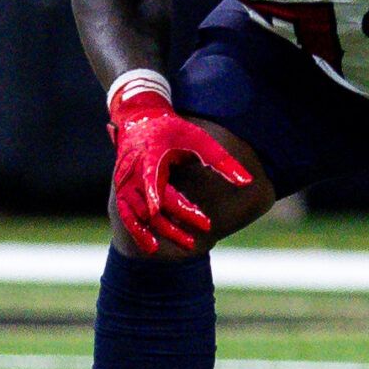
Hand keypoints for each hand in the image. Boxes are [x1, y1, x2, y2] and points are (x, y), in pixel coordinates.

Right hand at [106, 80, 246, 255]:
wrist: (138, 116)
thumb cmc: (172, 128)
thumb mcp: (198, 140)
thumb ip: (221, 161)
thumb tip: (247, 182)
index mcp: (151, 161)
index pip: (163, 189)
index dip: (179, 208)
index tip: (200, 223)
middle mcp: (132, 174)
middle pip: (147, 208)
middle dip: (168, 227)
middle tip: (192, 245)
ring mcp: (123, 181)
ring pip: (131, 213)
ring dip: (144, 233)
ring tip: (158, 251)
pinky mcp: (121, 187)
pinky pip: (125, 212)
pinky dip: (134, 228)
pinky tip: (147, 244)